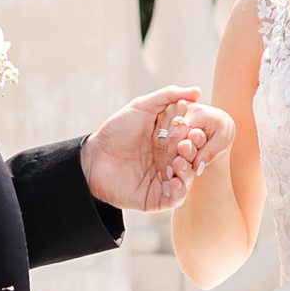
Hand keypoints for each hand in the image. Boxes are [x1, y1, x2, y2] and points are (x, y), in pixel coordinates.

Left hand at [81, 88, 233, 211]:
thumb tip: (197, 92)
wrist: (92, 158)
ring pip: (187, 179)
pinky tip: (174, 182)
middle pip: (192, 158)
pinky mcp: (157, 198)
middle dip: (192, 153)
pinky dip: (180, 191)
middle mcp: (169, 160)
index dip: (195, 135)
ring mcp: (164, 180)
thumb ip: (168, 96)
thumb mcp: (141, 107)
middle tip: (184, 147)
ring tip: (177, 162)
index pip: (191, 138)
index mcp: (169, 140)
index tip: (193, 131)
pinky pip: (176, 198)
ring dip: (187, 171)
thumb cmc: (115, 131)